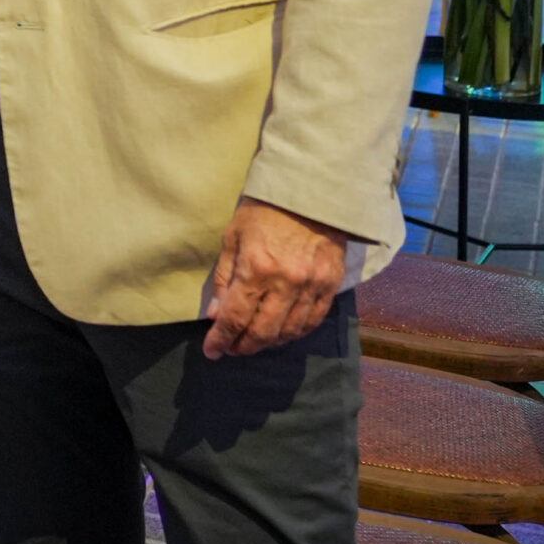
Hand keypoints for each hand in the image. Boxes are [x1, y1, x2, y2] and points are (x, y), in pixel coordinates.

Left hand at [202, 197, 346, 358]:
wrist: (311, 192)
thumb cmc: (264, 210)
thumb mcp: (233, 236)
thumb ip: (224, 277)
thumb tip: (215, 314)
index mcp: (257, 268)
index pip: (236, 317)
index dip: (221, 339)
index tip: (211, 351)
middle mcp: (287, 283)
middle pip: (263, 332)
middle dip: (243, 346)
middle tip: (231, 349)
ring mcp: (312, 286)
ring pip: (290, 332)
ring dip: (268, 343)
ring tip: (253, 343)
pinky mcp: (332, 285)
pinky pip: (313, 321)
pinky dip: (295, 333)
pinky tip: (282, 334)